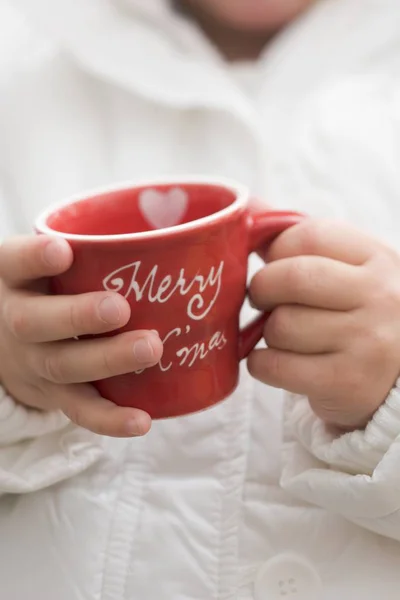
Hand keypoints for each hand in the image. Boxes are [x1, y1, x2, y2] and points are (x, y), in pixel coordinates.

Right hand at [0, 235, 162, 436]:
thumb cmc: (50, 289)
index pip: (15, 262)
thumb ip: (93, 247)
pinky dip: (110, 419)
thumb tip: (200, 229)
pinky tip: (142, 420)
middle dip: (78, 316)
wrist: (10, 344)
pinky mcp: (55, 394)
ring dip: (106, 360)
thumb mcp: (51, 263)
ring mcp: (35, 361)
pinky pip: (79, 410)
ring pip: (63, 366)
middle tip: (119, 309)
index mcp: (15, 278)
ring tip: (150, 349)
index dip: (34, 258)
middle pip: (36, 322)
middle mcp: (17, 319)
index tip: (64, 251)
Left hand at [248, 219, 399, 429]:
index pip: (310, 236)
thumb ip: (306, 242)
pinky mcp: (347, 383)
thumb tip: (248, 206)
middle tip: (263, 299)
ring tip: (282, 335)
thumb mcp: (354, 271)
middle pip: (292, 278)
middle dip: (262, 288)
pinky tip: (274, 361)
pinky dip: (261, 363)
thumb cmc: (362, 315)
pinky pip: (276, 365)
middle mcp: (380, 297)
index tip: (274, 264)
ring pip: (281, 325)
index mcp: (379, 259)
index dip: (277, 249)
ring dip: (266, 332)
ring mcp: (367, 342)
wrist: (399, 377)